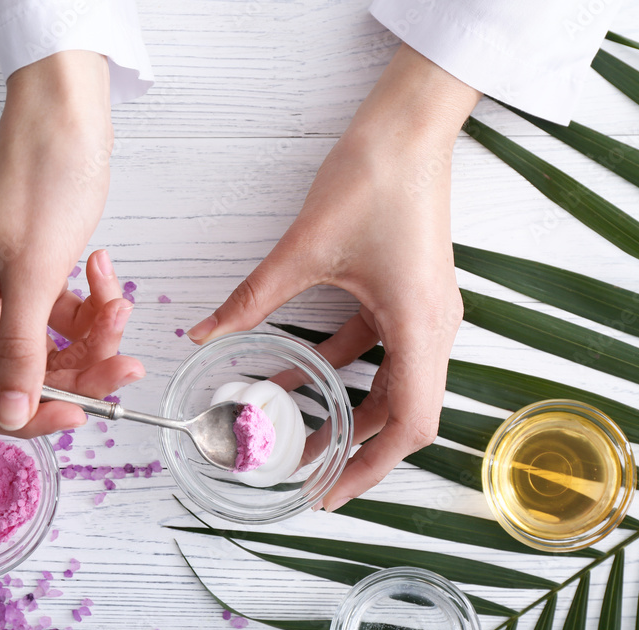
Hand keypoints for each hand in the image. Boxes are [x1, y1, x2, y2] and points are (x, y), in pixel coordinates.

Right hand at [0, 51, 144, 436]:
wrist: (64, 118)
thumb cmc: (38, 180)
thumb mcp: (33, 275)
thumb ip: (22, 352)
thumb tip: (13, 415)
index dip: (23, 414)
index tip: (75, 411)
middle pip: (25, 377)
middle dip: (81, 373)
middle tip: (125, 362)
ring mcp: (9, 292)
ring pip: (54, 349)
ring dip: (95, 337)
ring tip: (120, 302)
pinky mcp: (38, 277)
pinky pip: (67, 317)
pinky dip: (94, 306)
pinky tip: (106, 275)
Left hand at [188, 45, 480, 508]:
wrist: (407, 128)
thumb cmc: (373, 180)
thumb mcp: (304, 250)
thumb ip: (252, 299)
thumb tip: (204, 332)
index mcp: (420, 325)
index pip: (410, 423)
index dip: (372, 468)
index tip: (330, 492)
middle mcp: (433, 326)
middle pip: (403, 412)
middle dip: (356, 448)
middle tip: (309, 475)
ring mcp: (425, 311)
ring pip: (391, 382)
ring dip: (346, 408)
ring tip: (297, 433)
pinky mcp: (409, 294)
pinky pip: (379, 346)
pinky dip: (342, 367)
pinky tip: (294, 373)